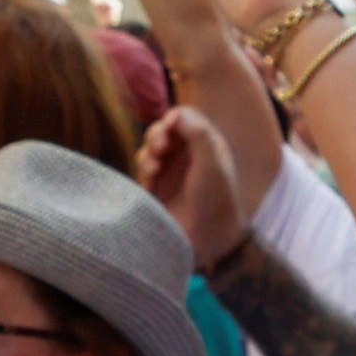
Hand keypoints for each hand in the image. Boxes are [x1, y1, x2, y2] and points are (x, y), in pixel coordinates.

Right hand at [137, 105, 246, 262]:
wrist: (206, 241)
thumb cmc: (214, 200)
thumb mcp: (211, 165)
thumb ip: (199, 134)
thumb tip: (178, 114)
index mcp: (205, 144)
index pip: (183, 117)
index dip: (172, 120)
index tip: (169, 131)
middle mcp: (187, 155)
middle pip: (161, 130)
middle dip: (155, 136)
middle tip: (159, 150)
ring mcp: (170, 172)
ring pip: (148, 149)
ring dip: (146, 155)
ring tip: (153, 171)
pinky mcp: (156, 189)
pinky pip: (141, 170)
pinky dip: (142, 173)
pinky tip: (149, 187)